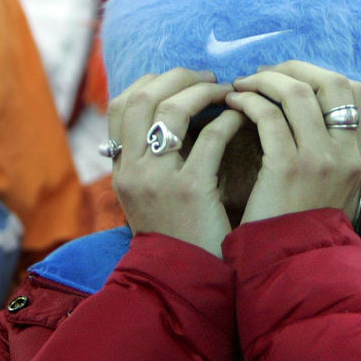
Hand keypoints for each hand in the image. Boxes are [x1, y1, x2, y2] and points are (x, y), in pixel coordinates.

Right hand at [108, 69, 242, 257]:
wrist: (185, 283)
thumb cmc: (178, 236)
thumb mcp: (149, 197)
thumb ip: (152, 160)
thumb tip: (174, 115)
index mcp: (121, 168)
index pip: (120, 105)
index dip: (151, 83)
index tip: (179, 80)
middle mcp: (132, 169)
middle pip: (141, 98)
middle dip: (177, 78)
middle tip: (207, 77)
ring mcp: (157, 179)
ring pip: (170, 110)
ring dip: (202, 93)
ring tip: (227, 92)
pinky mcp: (190, 191)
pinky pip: (209, 139)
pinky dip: (226, 121)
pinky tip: (241, 119)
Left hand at [227, 60, 360, 223]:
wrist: (290, 268)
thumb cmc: (298, 228)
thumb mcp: (328, 190)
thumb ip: (325, 154)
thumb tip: (300, 114)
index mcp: (357, 156)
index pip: (357, 92)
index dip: (321, 75)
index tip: (288, 79)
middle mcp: (345, 153)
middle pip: (331, 81)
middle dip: (292, 69)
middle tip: (261, 74)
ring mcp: (319, 159)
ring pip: (297, 92)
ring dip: (264, 81)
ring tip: (240, 85)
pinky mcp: (287, 168)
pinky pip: (267, 116)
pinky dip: (248, 102)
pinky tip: (232, 104)